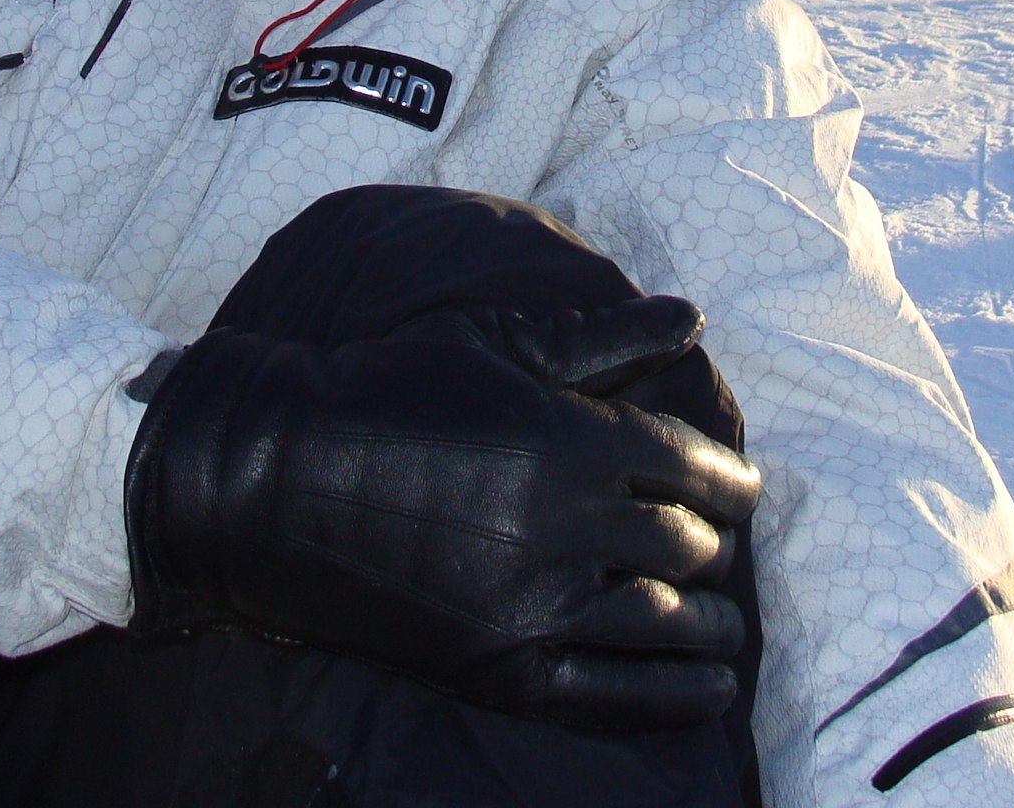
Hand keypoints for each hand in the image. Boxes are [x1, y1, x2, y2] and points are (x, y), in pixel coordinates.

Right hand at [126, 296, 761, 731]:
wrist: (273, 480)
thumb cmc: (387, 391)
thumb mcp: (493, 345)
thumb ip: (599, 340)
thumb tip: (690, 313)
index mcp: (567, 440)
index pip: (690, 468)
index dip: (730, 480)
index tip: (740, 489)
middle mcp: (563, 528)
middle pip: (686, 546)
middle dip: (712, 545)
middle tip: (714, 545)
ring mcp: (532, 608)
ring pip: (665, 624)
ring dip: (710, 624)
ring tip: (722, 624)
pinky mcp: (499, 672)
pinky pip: (616, 699)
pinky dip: (675, 698)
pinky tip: (707, 688)